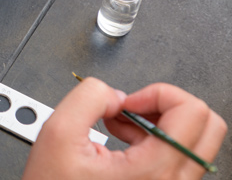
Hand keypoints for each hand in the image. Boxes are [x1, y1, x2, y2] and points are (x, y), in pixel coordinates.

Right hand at [23, 78, 226, 179]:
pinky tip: (125, 139)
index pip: (191, 112)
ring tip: (121, 125)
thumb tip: (115, 94)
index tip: (128, 102)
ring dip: (158, 120)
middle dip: (165, 105)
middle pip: (207, 124)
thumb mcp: (58, 133)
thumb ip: (88, 98)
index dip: (157, 93)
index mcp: (153, 172)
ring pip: (195, 138)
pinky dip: (155, 136)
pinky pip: (180, 153)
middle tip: (134, 108)